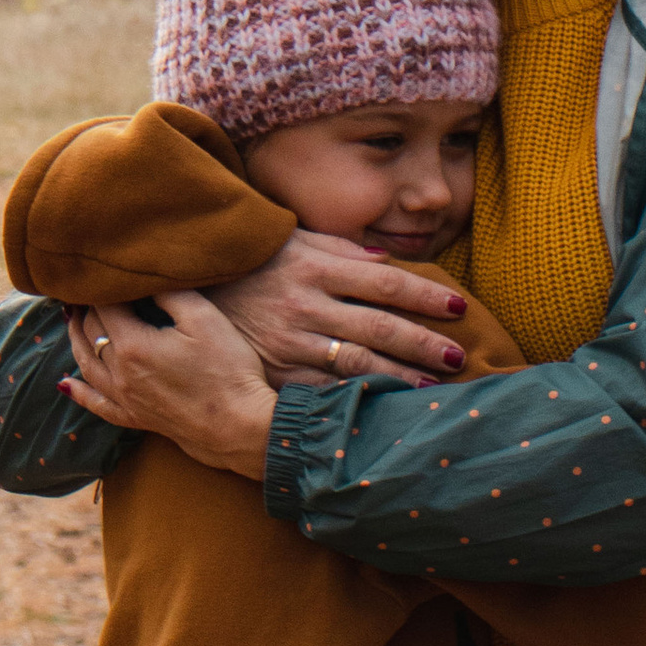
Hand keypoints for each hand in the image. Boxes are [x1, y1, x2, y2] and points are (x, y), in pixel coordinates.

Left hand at [61, 290, 279, 479]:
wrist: (240, 426)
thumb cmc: (228, 369)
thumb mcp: (203, 319)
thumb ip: (170, 294)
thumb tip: (146, 280)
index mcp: (133, 345)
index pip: (104, 307)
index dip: (101, 288)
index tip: (103, 272)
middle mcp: (120, 373)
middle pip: (91, 333)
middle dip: (87, 309)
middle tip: (87, 290)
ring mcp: (126, 399)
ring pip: (86, 365)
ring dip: (76, 340)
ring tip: (72, 321)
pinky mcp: (136, 418)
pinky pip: (97, 405)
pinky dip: (79, 392)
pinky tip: (66, 385)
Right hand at [205, 229, 471, 386]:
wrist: (187, 283)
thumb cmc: (250, 259)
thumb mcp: (292, 238)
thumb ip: (341, 248)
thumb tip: (387, 261)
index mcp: (316, 266)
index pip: (386, 283)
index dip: (425, 295)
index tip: (458, 307)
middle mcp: (306, 304)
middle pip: (379, 327)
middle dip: (423, 344)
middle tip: (458, 357)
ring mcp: (290, 341)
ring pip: (356, 364)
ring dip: (398, 378)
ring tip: (432, 388)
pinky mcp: (274, 371)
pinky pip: (321, 390)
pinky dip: (353, 400)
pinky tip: (379, 408)